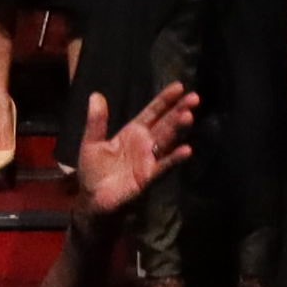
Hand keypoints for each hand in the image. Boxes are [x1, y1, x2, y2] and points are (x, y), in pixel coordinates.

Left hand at [75, 82, 197, 216]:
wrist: (92, 200)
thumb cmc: (93, 171)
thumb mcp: (91, 143)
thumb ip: (96, 121)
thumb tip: (95, 94)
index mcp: (133, 131)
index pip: (152, 112)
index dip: (165, 100)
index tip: (179, 86)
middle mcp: (145, 143)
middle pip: (165, 123)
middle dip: (179, 110)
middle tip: (195, 98)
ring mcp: (149, 159)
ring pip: (167, 140)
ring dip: (178, 129)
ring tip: (189, 115)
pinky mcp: (149, 176)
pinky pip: (164, 166)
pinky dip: (175, 158)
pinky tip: (187, 149)